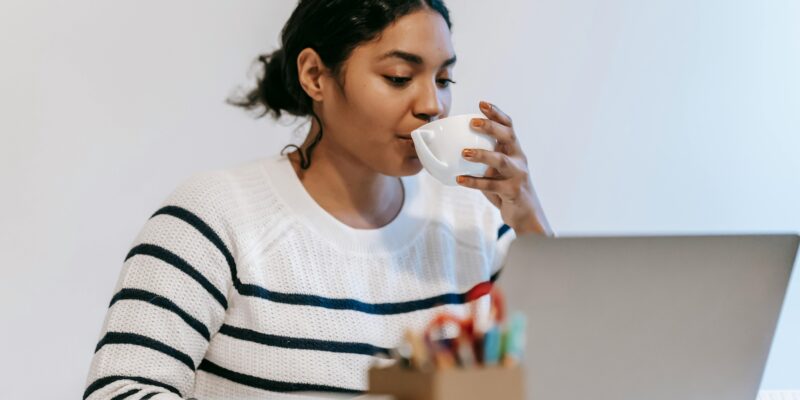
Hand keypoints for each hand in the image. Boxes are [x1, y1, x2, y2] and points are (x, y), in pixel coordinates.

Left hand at [456, 101, 552, 235]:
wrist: (526, 214)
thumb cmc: (507, 189)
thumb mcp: (498, 170)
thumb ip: (485, 160)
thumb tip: (456, 149)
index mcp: (515, 151)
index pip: (508, 126)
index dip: (496, 114)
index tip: (482, 104)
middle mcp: (519, 160)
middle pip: (508, 137)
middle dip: (491, 127)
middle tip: (472, 122)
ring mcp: (517, 175)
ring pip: (501, 161)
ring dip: (482, 155)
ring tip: (464, 153)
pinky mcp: (512, 191)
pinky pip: (491, 185)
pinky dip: (474, 182)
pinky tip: (460, 179)